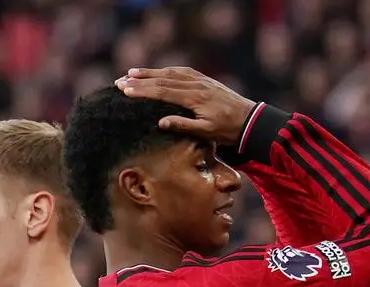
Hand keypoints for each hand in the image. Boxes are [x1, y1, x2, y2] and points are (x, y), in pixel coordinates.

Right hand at [115, 66, 256, 143]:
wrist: (249, 119)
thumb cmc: (227, 130)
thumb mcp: (206, 132)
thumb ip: (183, 125)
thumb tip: (160, 123)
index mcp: (194, 98)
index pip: (163, 92)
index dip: (143, 91)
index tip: (125, 91)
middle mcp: (195, 85)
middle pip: (162, 80)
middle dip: (140, 81)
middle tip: (120, 82)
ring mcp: (200, 80)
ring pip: (170, 73)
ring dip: (149, 73)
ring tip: (131, 74)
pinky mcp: (204, 80)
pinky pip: (181, 71)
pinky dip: (165, 70)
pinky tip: (156, 72)